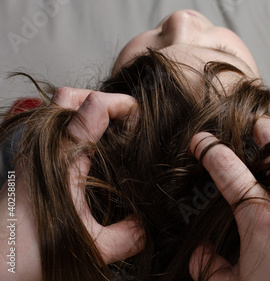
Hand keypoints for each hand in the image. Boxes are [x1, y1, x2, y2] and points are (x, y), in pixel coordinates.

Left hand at [0, 87, 143, 280]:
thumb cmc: (31, 253)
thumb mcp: (92, 248)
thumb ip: (128, 236)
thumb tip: (148, 227)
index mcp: (63, 158)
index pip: (93, 107)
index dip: (122, 105)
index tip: (140, 116)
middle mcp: (45, 148)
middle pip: (70, 97)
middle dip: (104, 98)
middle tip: (127, 116)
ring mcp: (33, 152)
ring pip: (58, 109)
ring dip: (88, 110)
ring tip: (113, 130)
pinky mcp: (29, 162)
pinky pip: (54, 128)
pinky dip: (76, 126)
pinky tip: (92, 152)